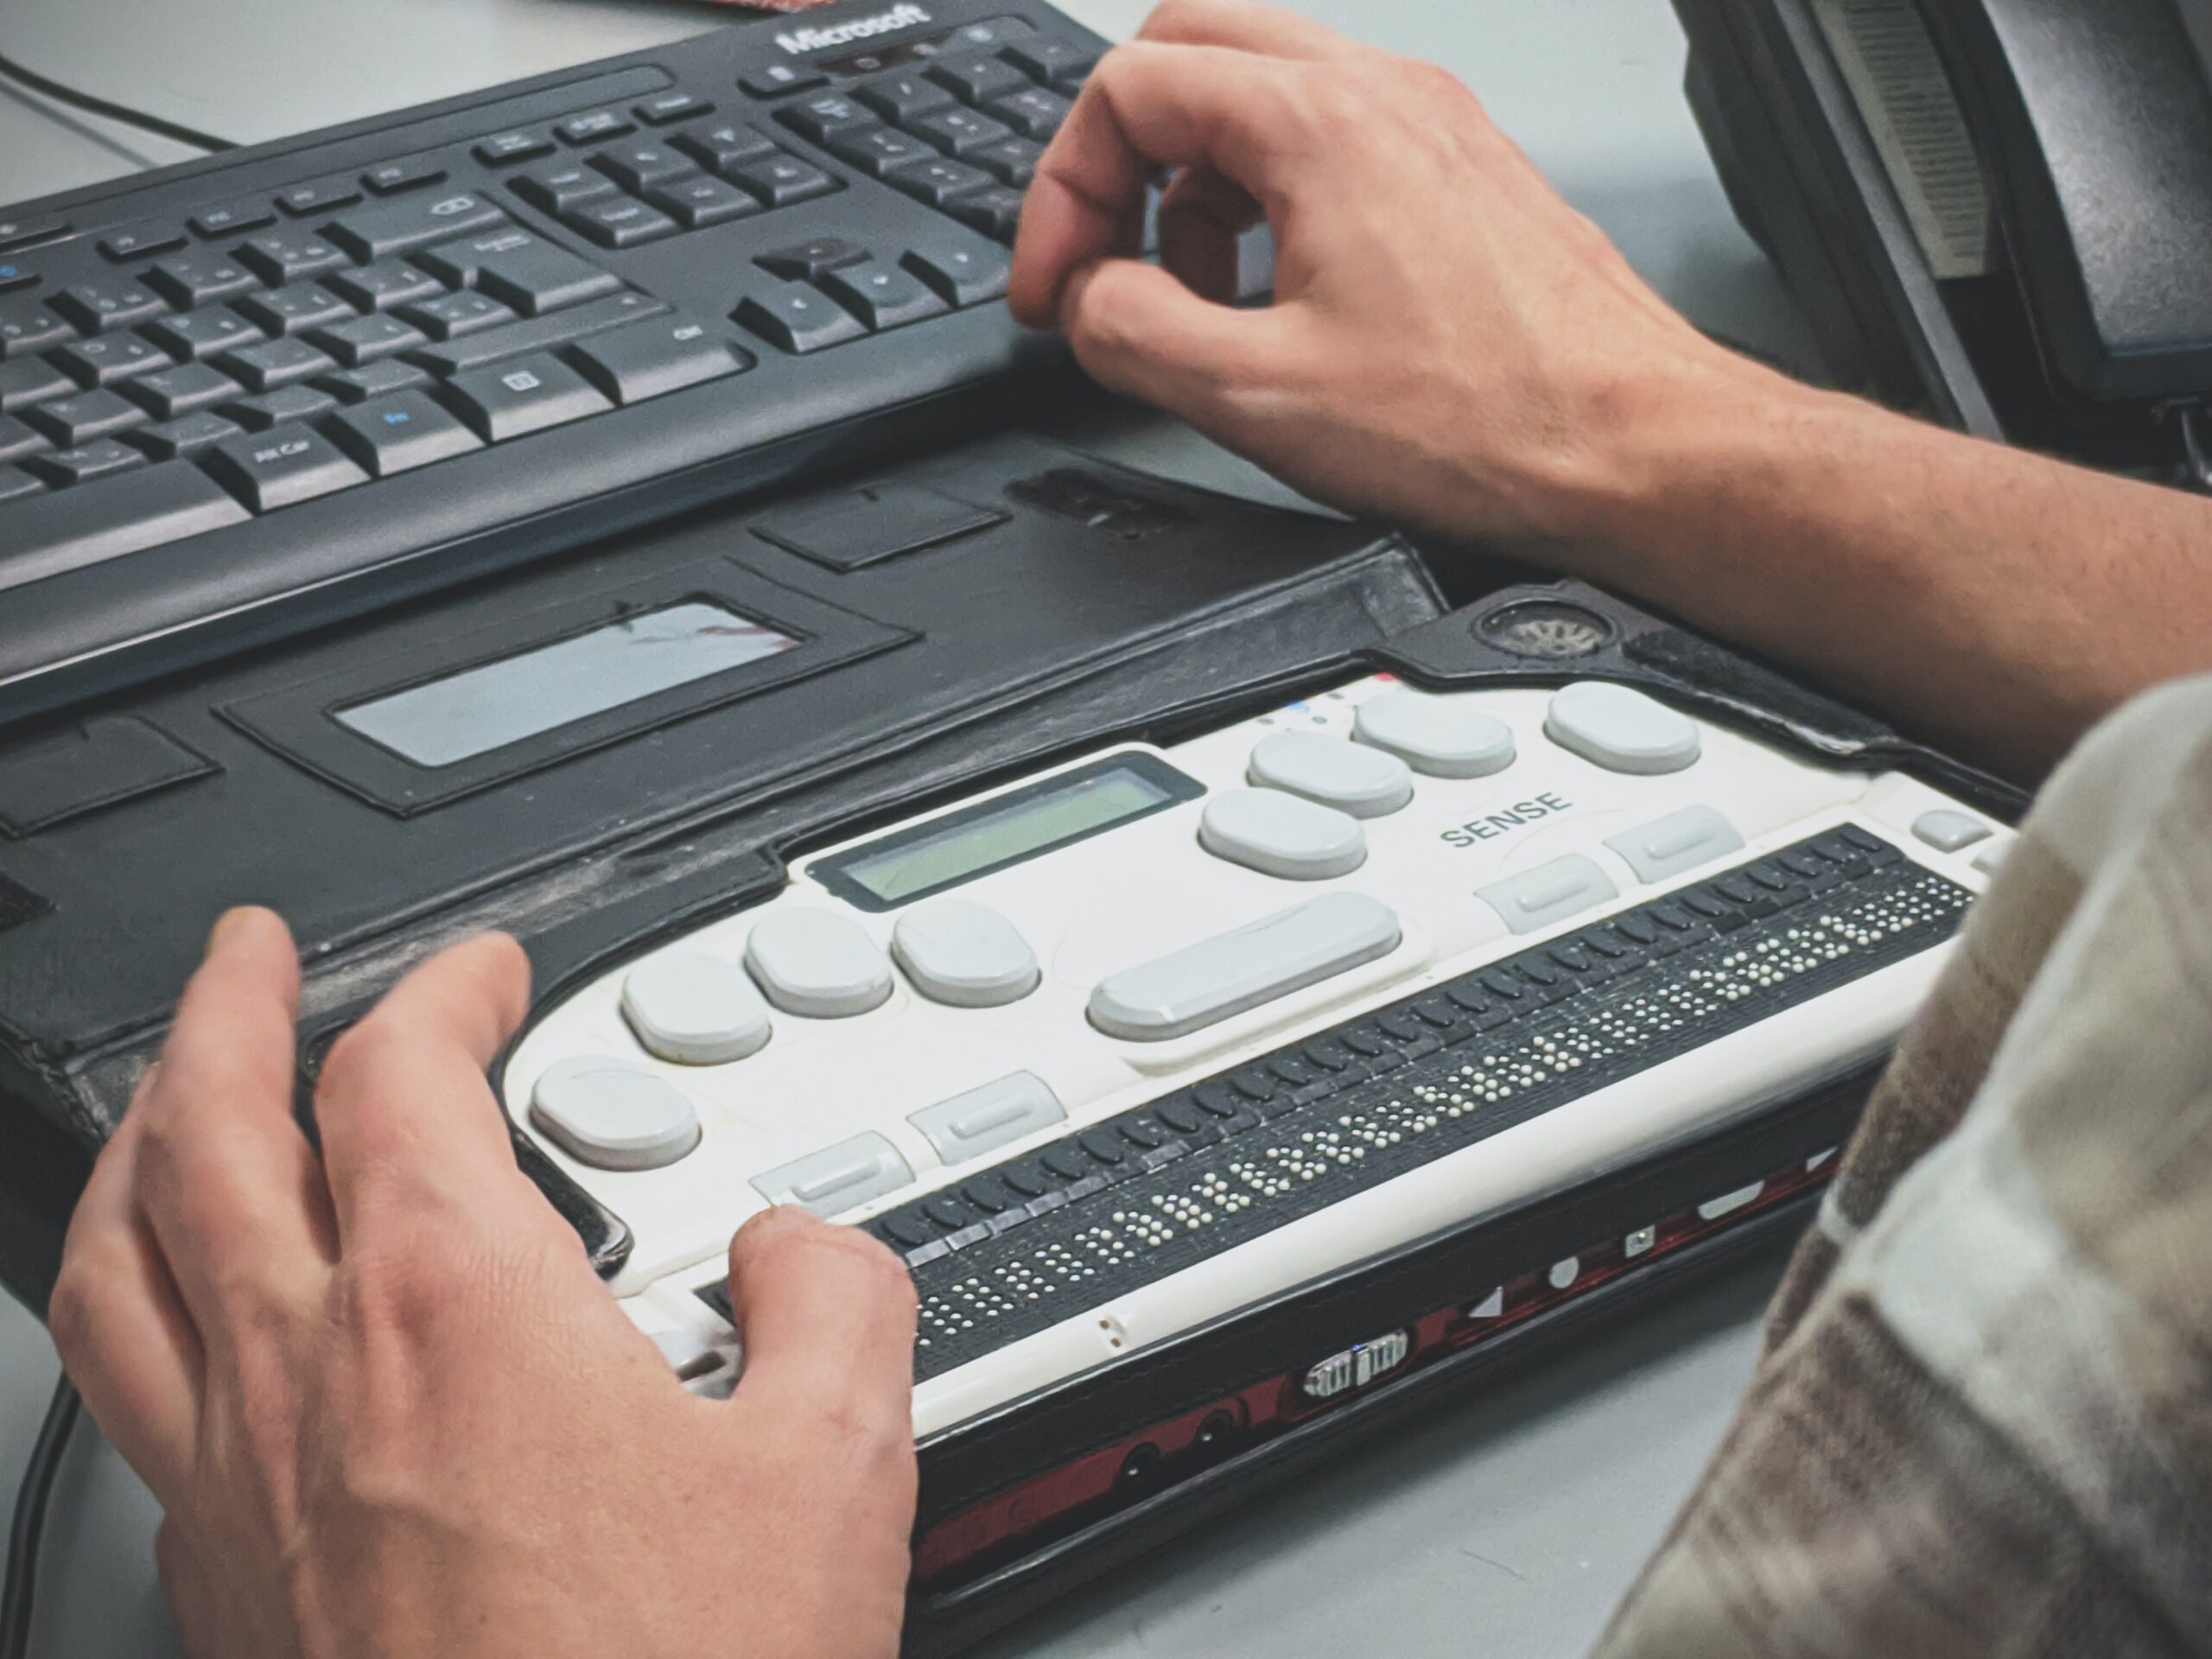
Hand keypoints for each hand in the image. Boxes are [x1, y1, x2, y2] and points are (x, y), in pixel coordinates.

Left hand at [49, 909, 918, 1658]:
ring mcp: (236, 1488)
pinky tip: (189, 1329)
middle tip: (253, 951)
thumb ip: (838, 1299)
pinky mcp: (218, 1590)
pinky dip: (144, 1308)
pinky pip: (133, 1398)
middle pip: (210, 1129)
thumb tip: (804, 1246)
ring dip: (143, 1140)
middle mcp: (312, 1378)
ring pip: (121, 1258)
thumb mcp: (839, 1467)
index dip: (447, 991)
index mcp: (457, 1311)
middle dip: (230, 1009)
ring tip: (174, 1097)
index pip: (402, 1075)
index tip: (488, 976)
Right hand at [1009, 0, 1761, 546]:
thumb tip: (1089, 301)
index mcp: (1321, 124)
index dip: (1061, 195)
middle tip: (1102, 261)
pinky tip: (1277, 299)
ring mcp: (1430, 125)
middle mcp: (1383, 94)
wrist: (1634, 449)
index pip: (1127, 90)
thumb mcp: (1258, 397)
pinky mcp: (1460, 173)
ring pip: (1261, 91)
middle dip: (1120, 159)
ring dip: (1195, 182)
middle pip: (1189, 50)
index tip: (1057, 289)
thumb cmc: (1492, 421)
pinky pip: (1329, 141)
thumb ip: (1131, 332)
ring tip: (1196, 299)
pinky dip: (1269, 199)